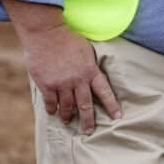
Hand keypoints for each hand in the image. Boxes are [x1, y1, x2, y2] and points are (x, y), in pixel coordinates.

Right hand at [1, 0, 120, 133]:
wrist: (46, 32)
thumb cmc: (67, 37)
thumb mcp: (86, 49)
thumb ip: (90, 64)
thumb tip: (94, 73)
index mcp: (90, 70)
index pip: (104, 91)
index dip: (111, 105)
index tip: (117, 116)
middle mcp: (78, 80)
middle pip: (85, 105)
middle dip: (88, 120)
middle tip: (89, 131)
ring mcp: (62, 84)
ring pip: (67, 107)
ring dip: (68, 116)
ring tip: (68, 121)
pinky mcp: (47, 85)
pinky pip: (51, 103)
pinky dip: (52, 109)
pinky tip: (53, 112)